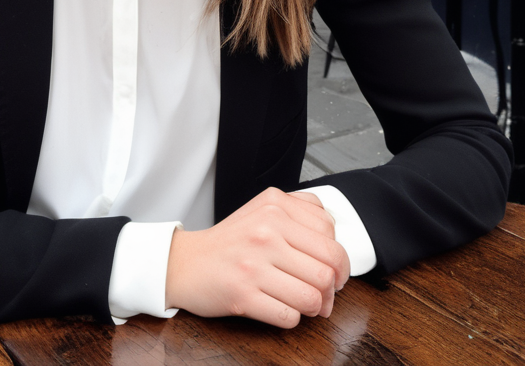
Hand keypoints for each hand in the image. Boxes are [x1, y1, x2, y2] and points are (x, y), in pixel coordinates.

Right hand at [165, 188, 349, 327]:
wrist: (186, 262)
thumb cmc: (230, 241)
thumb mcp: (263, 209)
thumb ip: (301, 211)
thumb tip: (336, 236)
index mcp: (274, 206)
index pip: (331, 234)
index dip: (339, 259)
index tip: (332, 268)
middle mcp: (265, 231)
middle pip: (328, 268)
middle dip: (333, 287)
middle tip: (325, 292)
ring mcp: (253, 264)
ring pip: (313, 296)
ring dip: (315, 307)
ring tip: (306, 303)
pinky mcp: (243, 295)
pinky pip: (290, 317)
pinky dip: (292, 318)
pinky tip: (281, 307)